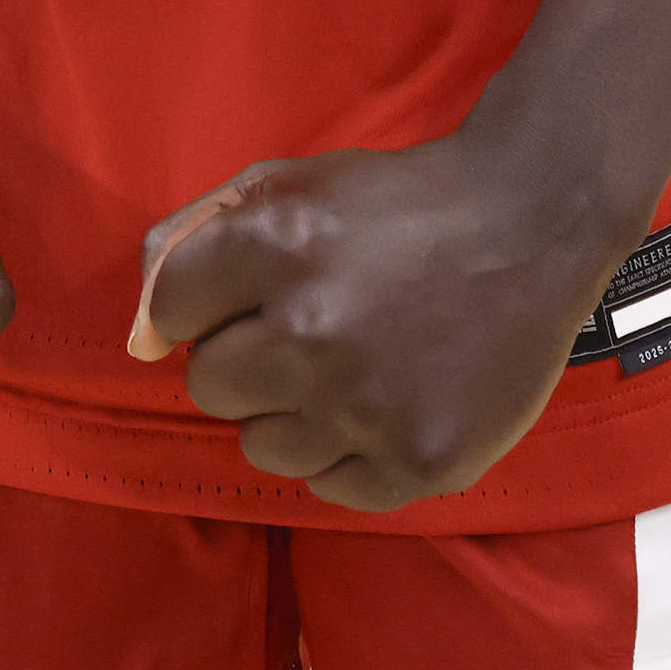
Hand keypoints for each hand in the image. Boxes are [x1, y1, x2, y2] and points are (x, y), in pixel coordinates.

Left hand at [130, 133, 612, 512]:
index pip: (169, 315)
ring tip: (349, 368)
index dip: (205, 306)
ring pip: (262, 447)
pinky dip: (350, 453)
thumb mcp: (288, 181)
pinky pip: (332, 487)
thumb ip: (193, 242)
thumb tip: (139, 337)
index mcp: (274, 248)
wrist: (531, 224)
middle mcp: (312, 333)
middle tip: (305, 332)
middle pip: (210, 388)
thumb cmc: (399, 202)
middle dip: (244, 360)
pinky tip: (387, 401)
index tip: (249, 296)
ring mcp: (367, 407)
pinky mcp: (417, 462)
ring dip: (292, 413)